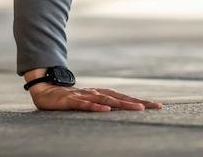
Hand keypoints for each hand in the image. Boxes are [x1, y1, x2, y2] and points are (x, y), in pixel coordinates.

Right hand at [28, 82, 163, 111]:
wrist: (44, 90)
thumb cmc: (68, 99)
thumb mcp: (87, 102)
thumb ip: (101, 105)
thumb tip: (118, 111)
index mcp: (101, 93)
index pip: (124, 97)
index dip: (140, 101)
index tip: (158, 106)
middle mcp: (96, 93)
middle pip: (120, 97)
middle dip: (138, 102)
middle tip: (155, 106)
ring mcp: (84, 96)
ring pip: (106, 100)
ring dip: (123, 104)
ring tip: (138, 108)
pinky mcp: (72, 101)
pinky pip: (86, 104)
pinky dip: (96, 107)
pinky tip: (106, 110)